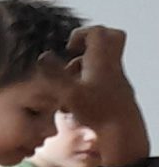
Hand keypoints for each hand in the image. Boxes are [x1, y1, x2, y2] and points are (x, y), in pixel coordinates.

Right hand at [58, 26, 145, 163]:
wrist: (123, 133)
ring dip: (85, 66)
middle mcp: (112, 66)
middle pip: (111, 38)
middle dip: (90, 41)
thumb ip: (54, 74)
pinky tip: (76, 100)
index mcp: (102, 62)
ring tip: (69, 84)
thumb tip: (43, 55)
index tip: (68, 49)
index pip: (97, 32)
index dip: (80, 34)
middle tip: (75, 53)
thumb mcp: (69, 92)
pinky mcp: (117, 92)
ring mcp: (117, 79)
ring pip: (103, 60)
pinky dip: (88, 82)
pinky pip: (103, 77)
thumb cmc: (97, 112)